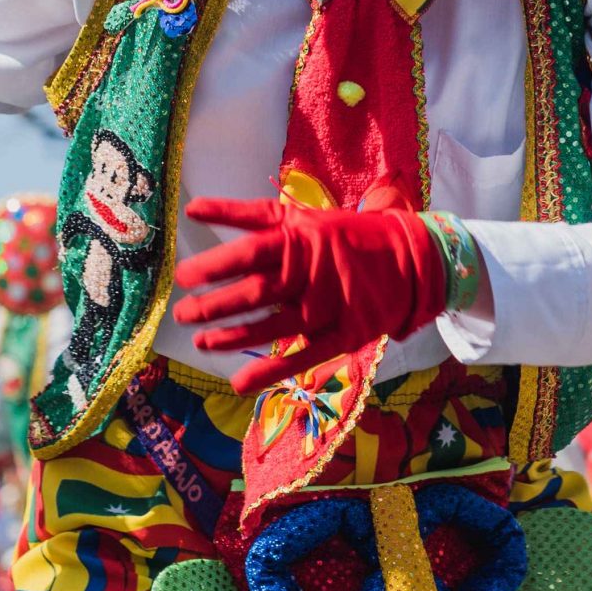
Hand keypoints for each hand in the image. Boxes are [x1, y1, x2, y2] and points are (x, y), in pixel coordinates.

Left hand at [171, 194, 447, 395]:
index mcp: (298, 241)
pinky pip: (302, 356)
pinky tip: (239, 382)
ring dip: (232, 337)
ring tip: (202, 343)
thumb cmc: (343, 236)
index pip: (247, 253)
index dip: (212, 266)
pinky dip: (269, 371)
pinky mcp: (344, 336)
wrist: (409, 259)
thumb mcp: (298, 217)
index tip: (183, 277)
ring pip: (272, 327)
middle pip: (254, 293)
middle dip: (213, 306)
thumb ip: (246, 214)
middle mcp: (311, 275)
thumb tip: (193, 208)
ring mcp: (328, 308)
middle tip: (182, 314)